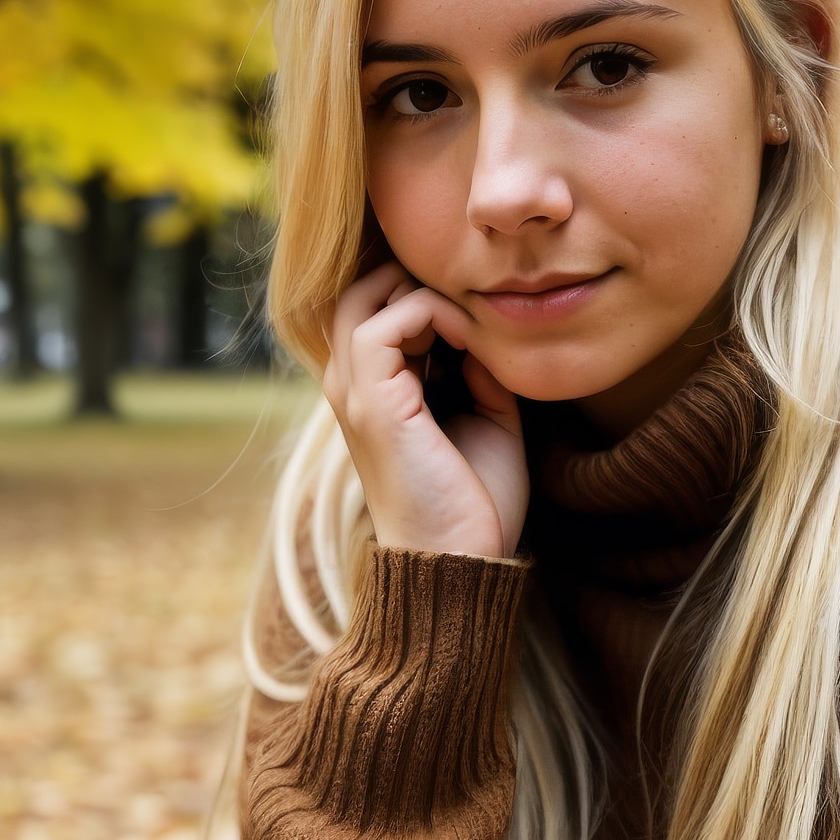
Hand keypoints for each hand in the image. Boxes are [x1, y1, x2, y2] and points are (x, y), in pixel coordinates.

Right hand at [321, 264, 528, 560]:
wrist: (461, 560)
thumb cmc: (474, 502)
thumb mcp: (487, 418)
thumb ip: (480, 370)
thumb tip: (483, 328)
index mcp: (375, 392)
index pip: (379, 307)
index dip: (431, 296)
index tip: (482, 322)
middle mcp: (353, 387)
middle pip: (360, 290)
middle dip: (416, 280)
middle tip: (471, 307)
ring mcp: (354, 393)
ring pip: (363, 295)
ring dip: (425, 293)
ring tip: (471, 325)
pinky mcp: (370, 403)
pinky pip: (383, 323)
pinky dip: (430, 312)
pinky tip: (468, 339)